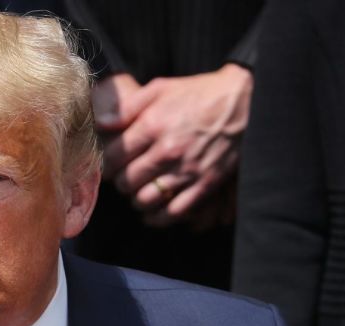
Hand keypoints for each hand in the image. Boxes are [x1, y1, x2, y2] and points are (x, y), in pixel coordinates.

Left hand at [95, 64, 252, 229]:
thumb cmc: (198, 93)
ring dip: (137, 199)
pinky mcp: (205, 184)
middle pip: (127, 181)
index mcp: (154, 125)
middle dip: (120, 181)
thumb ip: (127, 106)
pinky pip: (174, 212)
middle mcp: (168, 151)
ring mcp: (188, 170)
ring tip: (138, 191)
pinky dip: (159, 217)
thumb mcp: (160, 88)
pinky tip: (153, 211)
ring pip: (146, 200)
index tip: (109, 164)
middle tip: (124, 177)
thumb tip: (100, 123)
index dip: (106, 164)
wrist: (244, 102)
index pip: (113, 157)